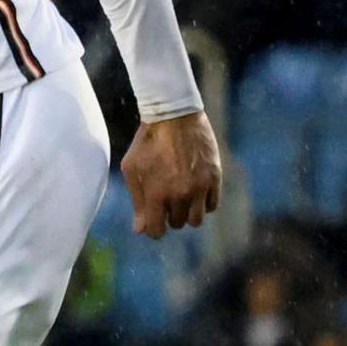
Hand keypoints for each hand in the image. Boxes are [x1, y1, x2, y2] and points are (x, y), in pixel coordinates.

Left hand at [121, 111, 221, 239]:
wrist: (174, 115)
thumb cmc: (147, 142)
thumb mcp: (132, 170)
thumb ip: (138, 201)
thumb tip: (140, 230)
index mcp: (157, 194)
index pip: (157, 231)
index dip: (154, 229)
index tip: (154, 222)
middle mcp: (180, 194)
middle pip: (177, 224)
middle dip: (170, 215)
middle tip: (167, 199)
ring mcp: (200, 186)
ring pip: (197, 220)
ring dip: (188, 213)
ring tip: (182, 198)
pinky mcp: (214, 177)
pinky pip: (213, 205)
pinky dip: (204, 203)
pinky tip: (195, 191)